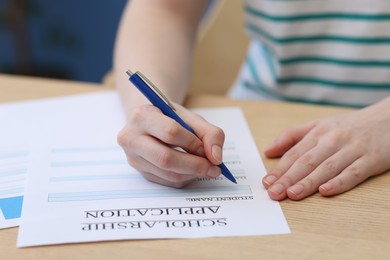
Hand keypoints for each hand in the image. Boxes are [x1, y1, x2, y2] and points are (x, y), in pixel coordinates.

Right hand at [117, 103, 224, 187]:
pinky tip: (191, 170)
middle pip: (165, 158)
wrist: (150, 122)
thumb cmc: (170, 118)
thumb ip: (210, 133)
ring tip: (205, 168)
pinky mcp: (140, 172)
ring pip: (167, 173)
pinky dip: (185, 178)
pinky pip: (167, 181)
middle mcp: (131, 138)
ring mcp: (133, 158)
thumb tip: (216, 158)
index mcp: (142, 116)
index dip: (193, 143)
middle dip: (195, 165)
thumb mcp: (190, 117)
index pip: (170, 132)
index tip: (208, 149)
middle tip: (214, 168)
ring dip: (192, 174)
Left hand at [262, 97, 389, 200]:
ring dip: (308, 182)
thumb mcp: (319, 124)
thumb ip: (292, 136)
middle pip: (307, 161)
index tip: (266, 182)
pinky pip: (353, 172)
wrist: (389, 117)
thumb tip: (268, 151)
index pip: (294, 154)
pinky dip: (339, 182)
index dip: (279, 169)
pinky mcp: (372, 159)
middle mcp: (333, 140)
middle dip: (288, 178)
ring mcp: (353, 149)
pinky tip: (325, 191)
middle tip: (273, 193)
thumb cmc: (350, 125)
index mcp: (318, 132)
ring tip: (292, 194)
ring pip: (326, 168)